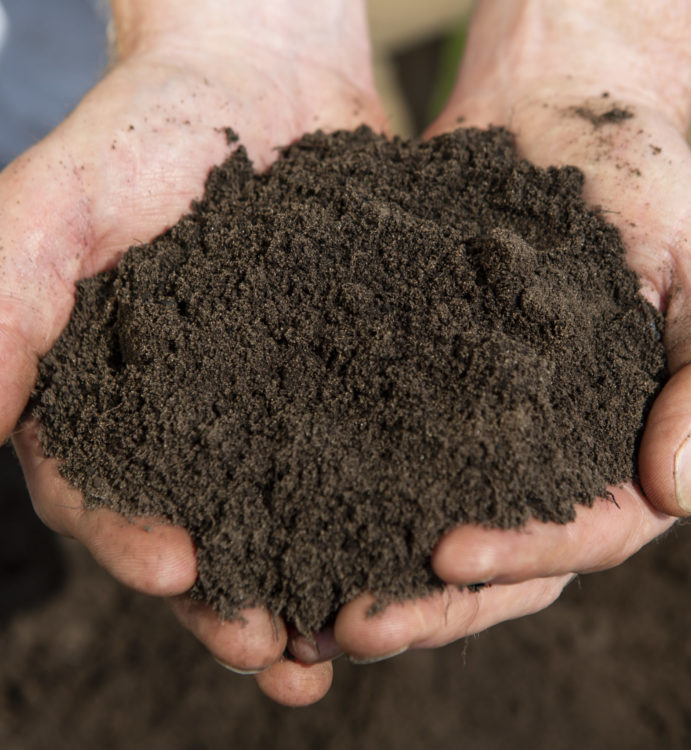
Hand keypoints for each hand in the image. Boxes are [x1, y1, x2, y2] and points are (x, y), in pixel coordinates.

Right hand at [3, 0, 385, 704]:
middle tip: (276, 659)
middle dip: (234, 601)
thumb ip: (6, 302)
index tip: (181, 575)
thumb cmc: (150, 131)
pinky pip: (363, 455)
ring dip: (312, 584)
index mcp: (109, 398)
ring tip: (350, 643)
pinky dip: (382, 508)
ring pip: (287, 514)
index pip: (106, 496)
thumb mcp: (63, 204)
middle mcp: (192, 417)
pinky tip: (415, 550)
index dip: (133, 542)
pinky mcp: (344, 377)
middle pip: (203, 531)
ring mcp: (272, 402)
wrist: (260, 81)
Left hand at [332, 0, 690, 662]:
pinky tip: (280, 511)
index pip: (579, 538)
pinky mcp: (417, 383)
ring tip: (301, 601)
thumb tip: (674, 493)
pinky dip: (336, 486)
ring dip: (369, 566)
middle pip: (494, 562)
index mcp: (618, 457)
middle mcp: (543, 461)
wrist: (560, 120)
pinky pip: (379, 446)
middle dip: (428, 602)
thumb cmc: (654, 194)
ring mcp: (474, 427)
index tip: (447, 556)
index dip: (520, 556)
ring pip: (426, 523)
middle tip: (351, 626)